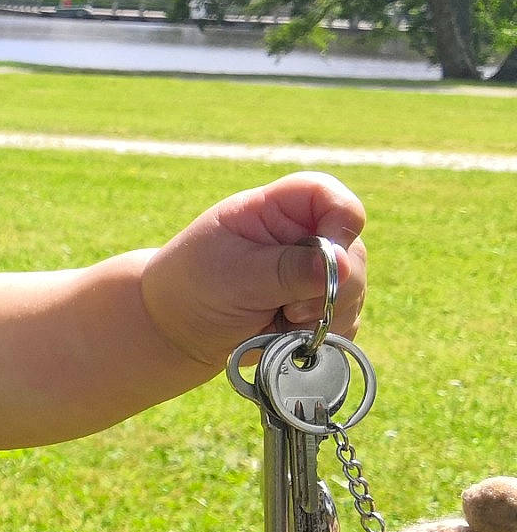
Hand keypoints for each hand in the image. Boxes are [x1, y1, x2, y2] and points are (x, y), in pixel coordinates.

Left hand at [141, 171, 367, 366]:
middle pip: (352, 249)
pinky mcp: (320, 305)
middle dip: (331, 287)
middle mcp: (302, 235)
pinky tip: (286, 335)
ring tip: (277, 323)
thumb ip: (289, 270)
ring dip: (323, 316)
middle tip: (290, 310)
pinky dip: (322, 334)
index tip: (329, 258)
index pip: (328, 195)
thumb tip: (343, 266)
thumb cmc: (194, 288)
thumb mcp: (236, 275)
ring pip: (354, 289)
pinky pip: (346, 319)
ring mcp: (315, 270)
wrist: (177, 329)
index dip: (341, 220)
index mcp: (275, 210)